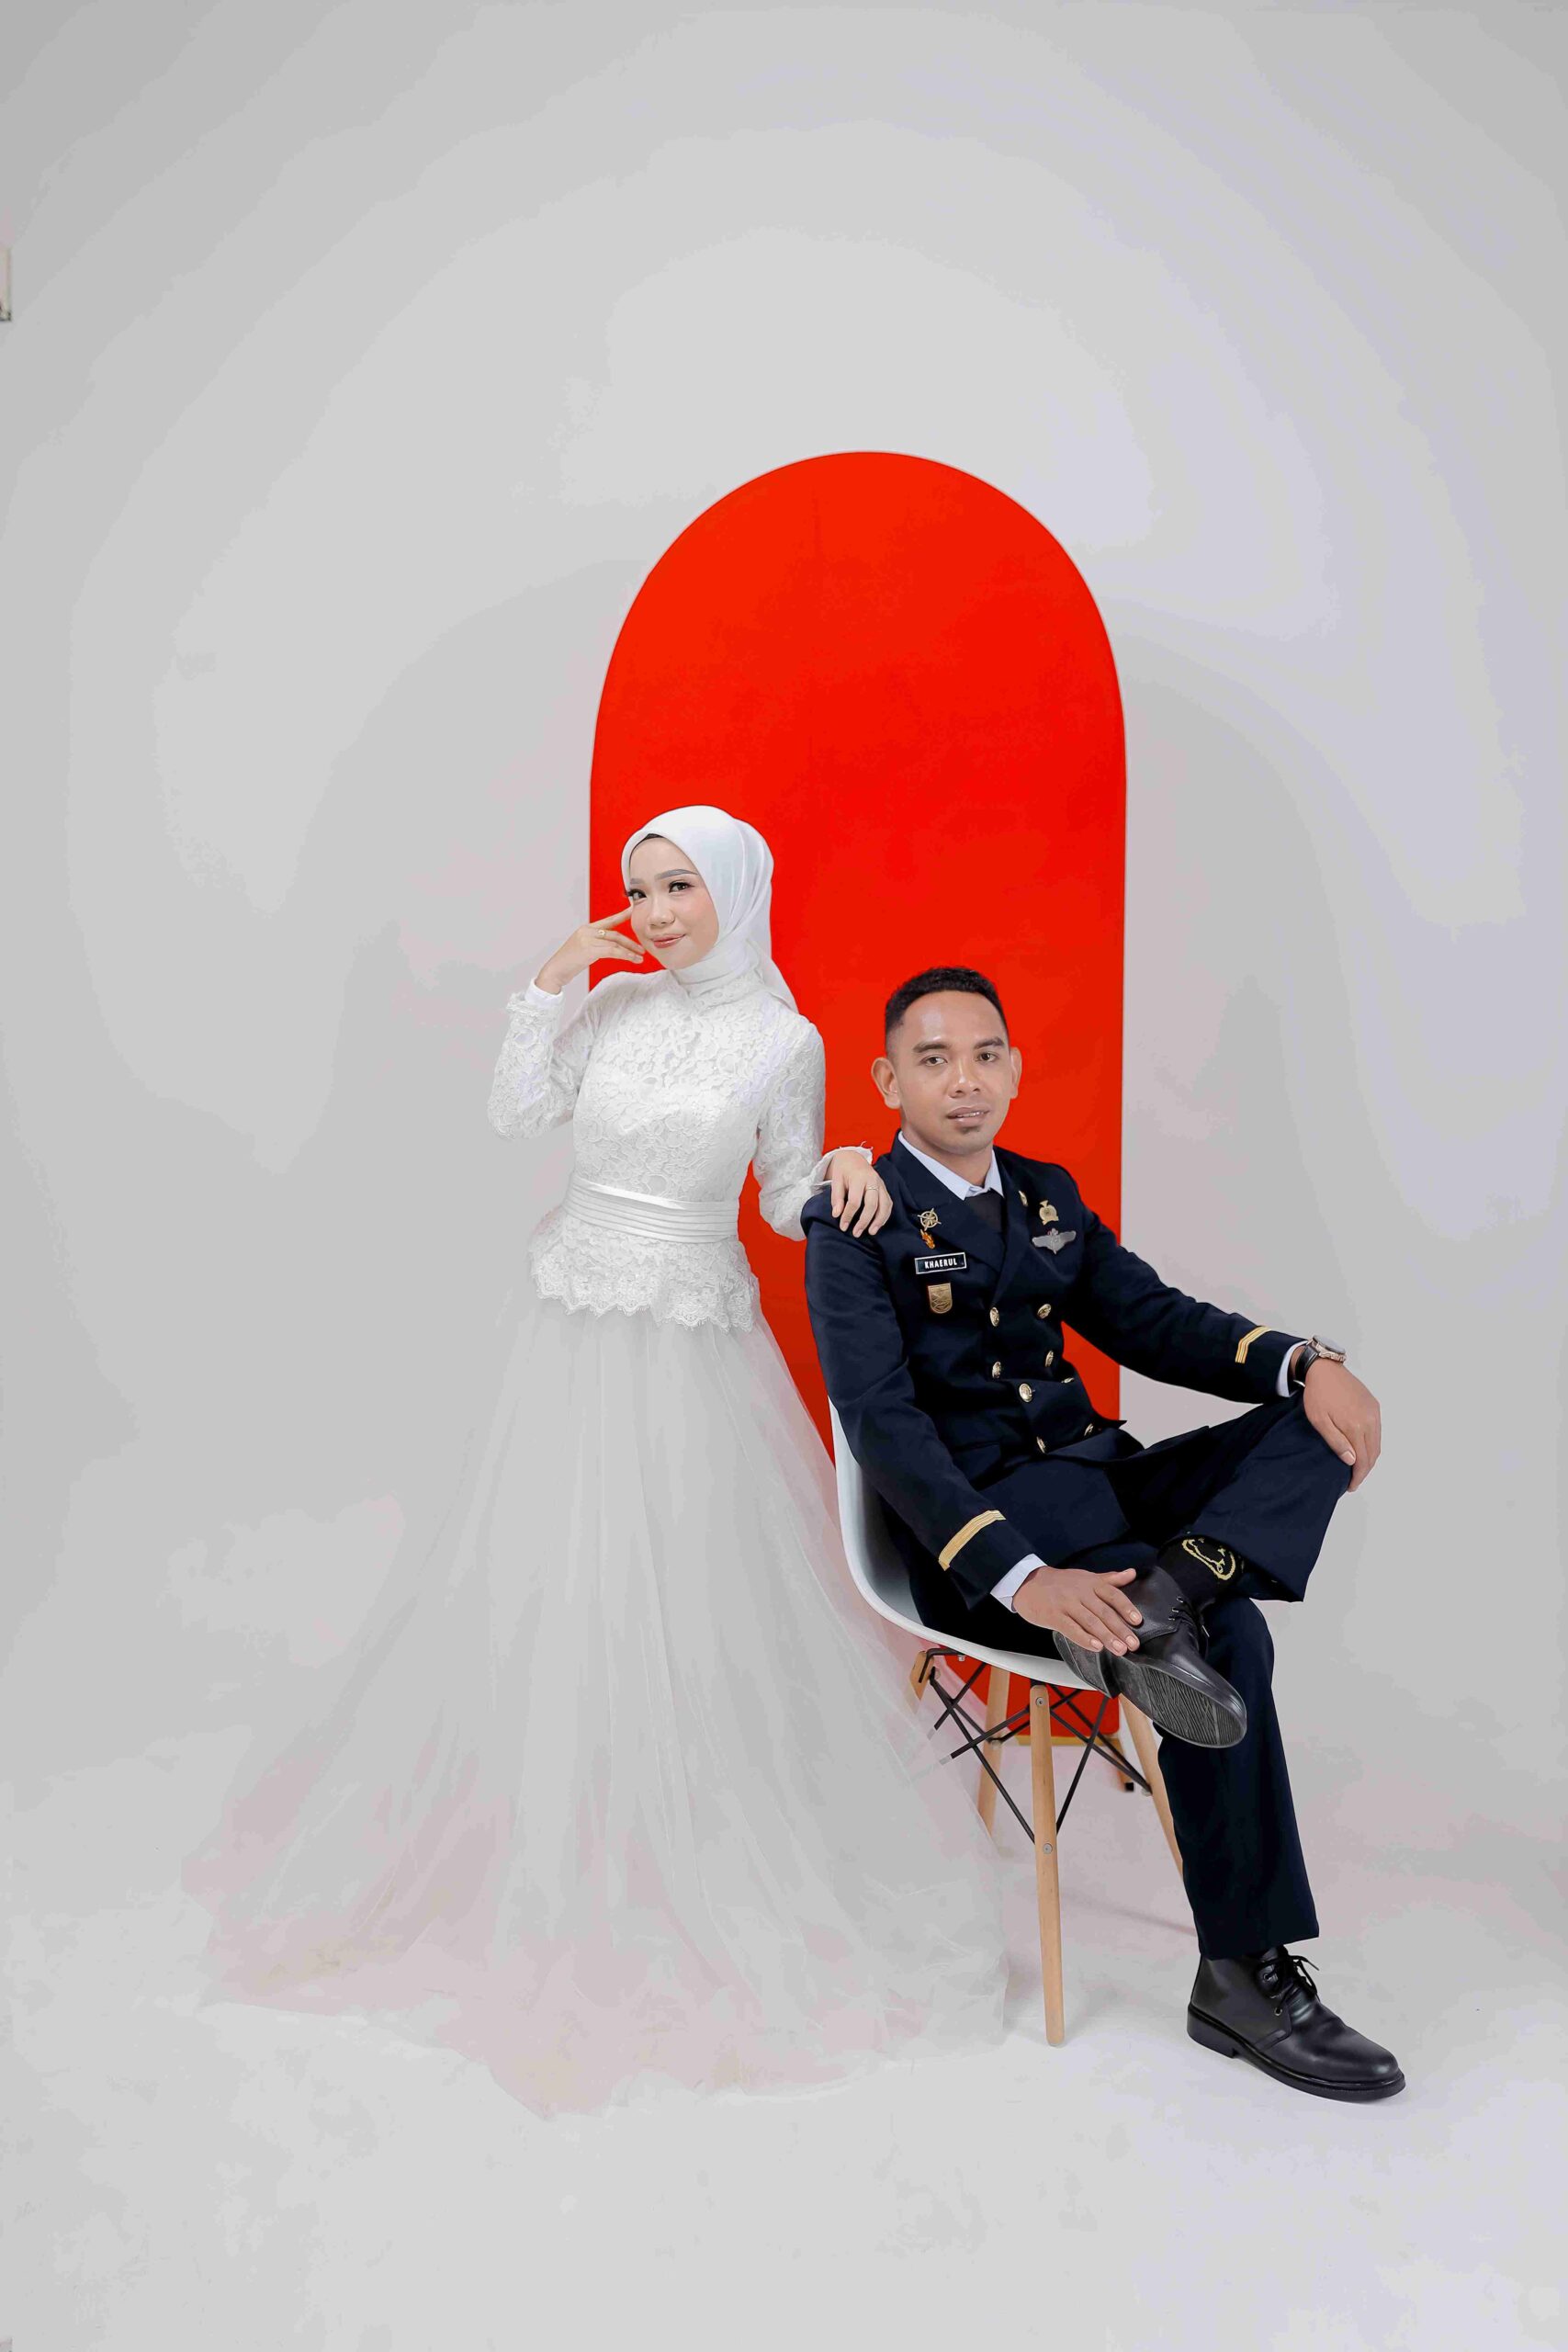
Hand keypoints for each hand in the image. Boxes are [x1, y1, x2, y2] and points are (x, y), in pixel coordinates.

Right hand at [533, 907, 645, 992]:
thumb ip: (596, 944)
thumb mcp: (583, 949)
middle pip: (614, 934)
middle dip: (630, 943)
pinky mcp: (589, 950)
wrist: (555, 971)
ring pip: (615, 943)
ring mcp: (587, 939)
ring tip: (639, 958)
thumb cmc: (568, 963)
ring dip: (630, 951)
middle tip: (641, 949)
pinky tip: (631, 959)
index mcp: (586, 929)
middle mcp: (587, 931)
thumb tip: (611, 947)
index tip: (632, 909)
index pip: (608, 921)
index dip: (621, 915)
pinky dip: (624, 955)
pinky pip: (612, 951)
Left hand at [828, 1153, 891, 1234]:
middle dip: (864, 1221)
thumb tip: (837, 1215)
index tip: (842, 1226)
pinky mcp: (885, 1189)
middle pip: (872, 1204)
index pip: (855, 1201)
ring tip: (871, 1232)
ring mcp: (881, 1184)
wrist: (853, 1158)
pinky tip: (878, 1225)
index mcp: (859, 1177)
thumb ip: (836, 1198)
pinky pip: (888, 1204)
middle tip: (856, 1233)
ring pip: (885, 1205)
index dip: (848, 1215)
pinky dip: (885, 1216)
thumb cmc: (843, 1171)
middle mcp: (873, 1180)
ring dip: (879, 1221)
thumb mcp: (836, 1181)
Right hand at [1010, 1564, 1142, 1654]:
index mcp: (1090, 1583)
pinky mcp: (1053, 1616)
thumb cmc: (1061, 1583)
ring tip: (1119, 1649)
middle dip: (1120, 1629)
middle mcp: (1080, 1593)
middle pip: (1103, 1612)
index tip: (1137, 1621)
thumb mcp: (1086, 1577)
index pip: (1112, 1594)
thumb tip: (1132, 1573)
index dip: (1126, 1607)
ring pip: (1090, 1622)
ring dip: (1106, 1637)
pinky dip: (1084, 1638)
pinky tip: (1096, 1647)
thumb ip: (1110, 1578)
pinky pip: (1071, 1628)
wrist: (1028, 1583)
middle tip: (1133, 1644)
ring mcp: (1066, 1604)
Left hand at [1301, 1357, 1381, 1490]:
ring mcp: (1374, 1412)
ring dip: (1370, 1458)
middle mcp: (1370, 1420)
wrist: (1325, 1369)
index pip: (1363, 1460)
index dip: (1358, 1476)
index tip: (1351, 1486)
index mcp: (1356, 1426)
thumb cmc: (1317, 1395)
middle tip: (1354, 1480)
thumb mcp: (1320, 1421)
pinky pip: (1377, 1431)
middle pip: (1373, 1454)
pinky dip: (1372, 1444)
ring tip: (1358, 1467)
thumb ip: (1336, 1442)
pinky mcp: (1374, 1405)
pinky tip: (1362, 1448)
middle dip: (1365, 1470)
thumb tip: (1352, 1461)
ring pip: (1377, 1443)